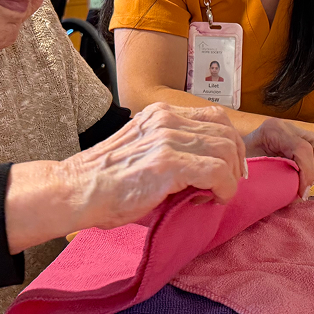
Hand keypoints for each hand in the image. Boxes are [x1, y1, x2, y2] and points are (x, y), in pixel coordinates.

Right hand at [5, 103, 246, 251]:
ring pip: (225, 150)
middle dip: (236, 161)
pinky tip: (213, 200)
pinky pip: (216, 172)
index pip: (214, 117)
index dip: (230, 143)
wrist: (77, 191)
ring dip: (230, 177)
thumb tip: (207, 166)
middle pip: (225, 131)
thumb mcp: (143, 150)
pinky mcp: (167, 163)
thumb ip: (173, 148)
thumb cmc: (107, 181)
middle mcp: (165, 119)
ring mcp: (166, 139)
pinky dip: (224, 188)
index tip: (229, 168)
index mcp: (160, 114)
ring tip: (217, 194)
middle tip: (230, 184)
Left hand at [243, 118, 313, 198]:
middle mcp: (289, 126)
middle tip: (308, 190)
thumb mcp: (250, 168)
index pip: (302, 148)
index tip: (303, 192)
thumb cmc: (241, 163)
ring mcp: (299, 130)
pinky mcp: (305, 138)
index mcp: (274, 130)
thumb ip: (270, 179)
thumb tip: (294, 194)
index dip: (307, 172)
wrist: (235, 153)